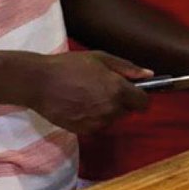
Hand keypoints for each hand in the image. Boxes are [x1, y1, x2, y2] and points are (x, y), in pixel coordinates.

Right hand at [27, 50, 151, 134]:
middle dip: (121, 101)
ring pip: (112, 119)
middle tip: (103, 88)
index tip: (133, 92)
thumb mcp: (101, 58)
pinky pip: (97, 125)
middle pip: (127, 111)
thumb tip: (150, 75)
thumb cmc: (69, 65)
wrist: (39, 82)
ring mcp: (97, 122)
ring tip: (88, 95)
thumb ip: (128, 68)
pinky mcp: (83, 130)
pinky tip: (79, 104)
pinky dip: (93, 117)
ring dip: (107, 110)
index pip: (144, 103)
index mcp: (118, 89)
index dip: (140, 96)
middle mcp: (111, 109)